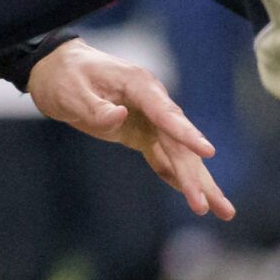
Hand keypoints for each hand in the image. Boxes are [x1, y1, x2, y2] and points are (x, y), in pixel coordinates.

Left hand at [26, 39, 234, 219]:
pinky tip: (192, 195)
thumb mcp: (71, 91)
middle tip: (206, 205)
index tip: (207, 152)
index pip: (166, 113)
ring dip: (196, 180)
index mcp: (138, 84)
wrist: (58, 69)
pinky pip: (163, 155)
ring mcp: (148, 117)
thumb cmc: (65, 76)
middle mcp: (151, 100)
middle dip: (194, 174)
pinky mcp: (140, 131)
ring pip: (178, 151)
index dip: (186, 134)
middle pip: (178, 141)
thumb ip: (95, 107)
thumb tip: (118, 117)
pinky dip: (176, 175)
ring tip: (222, 209)